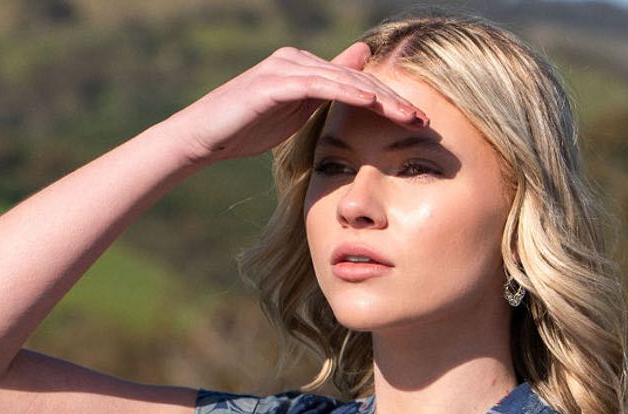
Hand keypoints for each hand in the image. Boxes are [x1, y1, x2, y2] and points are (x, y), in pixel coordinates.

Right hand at [181, 41, 429, 165]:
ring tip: (407, 115)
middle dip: (393, 99)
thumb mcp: (293, 118)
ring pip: (343, 79)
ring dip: (379, 97)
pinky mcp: (274, 81)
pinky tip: (371, 103)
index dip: (389, 102)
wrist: (202, 138)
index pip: (357, 84)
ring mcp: (286, 67)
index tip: (419, 121)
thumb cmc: (244, 131)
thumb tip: (352, 89)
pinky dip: (347, 91)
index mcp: (306, 70)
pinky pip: (319, 84)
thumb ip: (321, 103)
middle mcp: (298, 60)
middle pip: (357, 78)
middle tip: (425, 118)